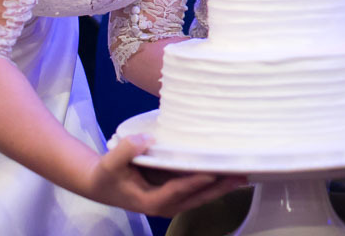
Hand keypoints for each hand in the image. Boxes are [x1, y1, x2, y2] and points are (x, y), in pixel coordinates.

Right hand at [86, 134, 245, 216]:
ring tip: (243, 173)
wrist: (101, 184)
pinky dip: (214, 181)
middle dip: (220, 186)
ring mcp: (173, 199)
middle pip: (198, 196)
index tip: (213, 171)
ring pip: (202, 195)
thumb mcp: (109, 163)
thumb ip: (126, 151)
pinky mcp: (175, 191)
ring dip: (222, 185)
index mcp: (152, 201)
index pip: (179, 190)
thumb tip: (146, 140)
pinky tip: (228, 171)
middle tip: (242, 174)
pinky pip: (198, 188)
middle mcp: (167, 204)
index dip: (196, 182)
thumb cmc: (107, 175)